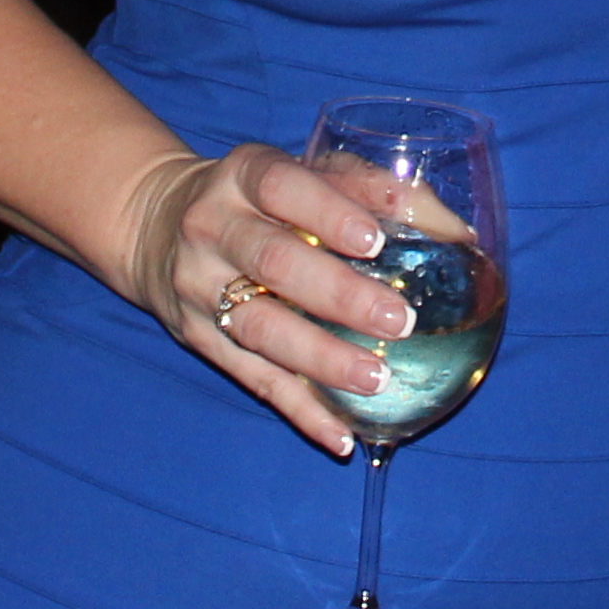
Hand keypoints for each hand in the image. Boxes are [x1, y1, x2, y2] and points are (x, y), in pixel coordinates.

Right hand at [121, 144, 417, 455]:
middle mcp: (213, 228)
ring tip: (375, 379)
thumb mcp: (298, 171)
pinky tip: (342, 436)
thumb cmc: (258, 197)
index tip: (374, 240)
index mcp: (243, 175)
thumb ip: (369, 188)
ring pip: (259, 329)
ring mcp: (200, 287)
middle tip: (397, 320)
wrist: (154, 225)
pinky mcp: (201, 339)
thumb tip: (454, 229)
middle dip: (338, 294)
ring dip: (320, 359)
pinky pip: (252, 380)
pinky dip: (299, 411)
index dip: (328, 213)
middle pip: (272, 263)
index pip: (282, 186)